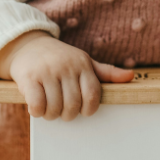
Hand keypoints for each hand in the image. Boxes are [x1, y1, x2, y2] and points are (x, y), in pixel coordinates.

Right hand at [0, 31, 134, 120]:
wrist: (28, 45)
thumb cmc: (60, 58)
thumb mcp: (84, 61)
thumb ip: (106, 72)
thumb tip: (131, 77)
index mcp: (82, 64)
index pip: (92, 95)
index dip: (88, 109)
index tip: (82, 110)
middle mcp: (66, 67)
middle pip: (73, 105)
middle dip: (68, 114)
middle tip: (62, 111)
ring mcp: (47, 72)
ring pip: (55, 108)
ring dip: (51, 115)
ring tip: (49, 109)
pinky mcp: (29, 78)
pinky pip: (37, 105)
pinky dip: (38, 112)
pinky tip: (37, 107)